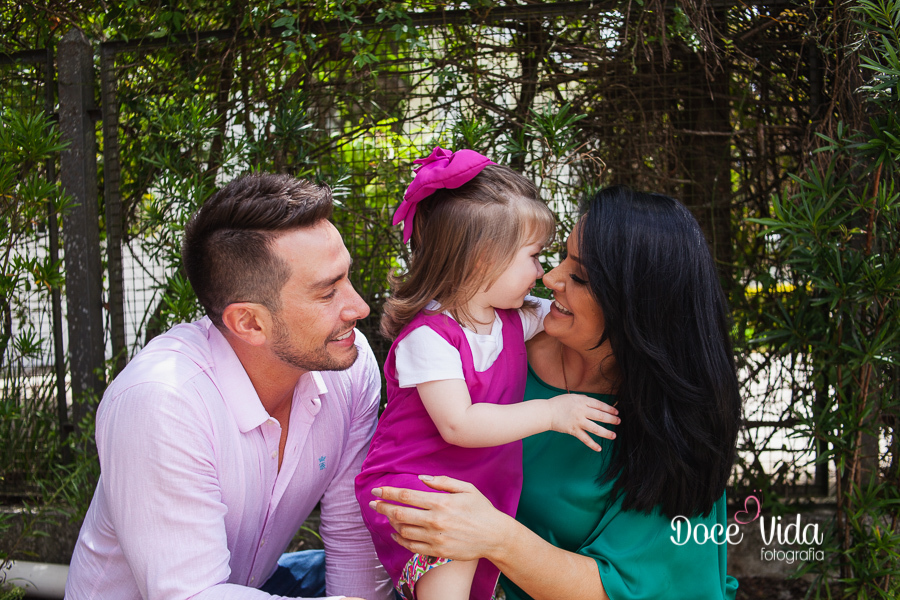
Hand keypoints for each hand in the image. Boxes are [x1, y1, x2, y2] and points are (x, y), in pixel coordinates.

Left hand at [369, 475, 511, 561]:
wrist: (494, 536)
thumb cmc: (481, 509)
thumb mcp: (466, 488)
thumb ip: (442, 481)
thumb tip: (421, 477)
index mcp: (440, 502)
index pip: (406, 496)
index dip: (388, 492)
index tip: (377, 490)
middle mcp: (435, 520)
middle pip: (399, 513)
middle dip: (383, 507)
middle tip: (374, 503)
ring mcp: (435, 537)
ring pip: (403, 530)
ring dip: (391, 523)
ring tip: (387, 516)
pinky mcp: (437, 550)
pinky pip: (411, 546)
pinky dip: (400, 539)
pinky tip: (396, 533)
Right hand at [548, 393, 618, 450]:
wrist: (547, 412)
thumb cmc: (559, 404)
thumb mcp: (572, 397)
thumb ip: (584, 399)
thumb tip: (595, 403)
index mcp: (582, 401)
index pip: (599, 405)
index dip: (609, 409)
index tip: (616, 412)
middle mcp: (582, 411)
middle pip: (600, 416)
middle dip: (611, 419)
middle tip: (619, 422)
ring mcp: (578, 421)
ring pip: (595, 428)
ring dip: (606, 433)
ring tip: (614, 436)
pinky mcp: (573, 431)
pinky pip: (585, 439)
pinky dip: (592, 444)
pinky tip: (599, 449)